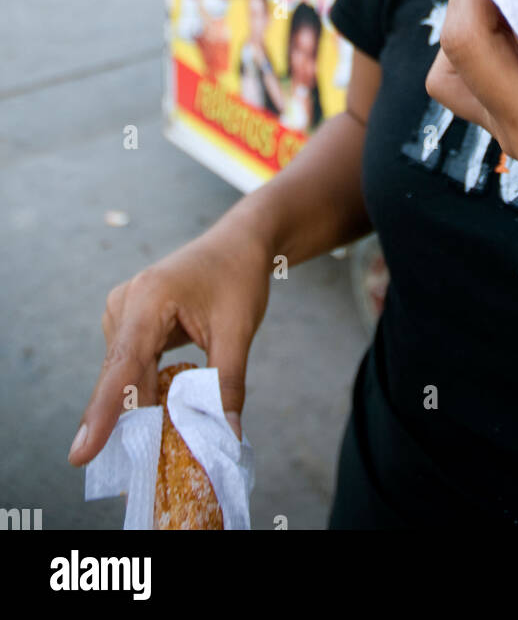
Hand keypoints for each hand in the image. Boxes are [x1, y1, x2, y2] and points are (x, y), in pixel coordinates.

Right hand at [68, 213, 272, 466]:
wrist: (238, 243)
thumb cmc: (238, 277)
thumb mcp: (239, 330)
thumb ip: (228, 383)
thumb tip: (226, 435)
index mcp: (149, 298)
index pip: (123, 365)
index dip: (103, 413)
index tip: (81, 453)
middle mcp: (126, 302)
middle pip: (120, 375)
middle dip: (126, 423)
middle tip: (135, 472)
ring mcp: (123, 310)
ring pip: (126, 375)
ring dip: (141, 407)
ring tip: (158, 444)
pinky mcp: (129, 320)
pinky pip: (131, 365)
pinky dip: (146, 390)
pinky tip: (160, 415)